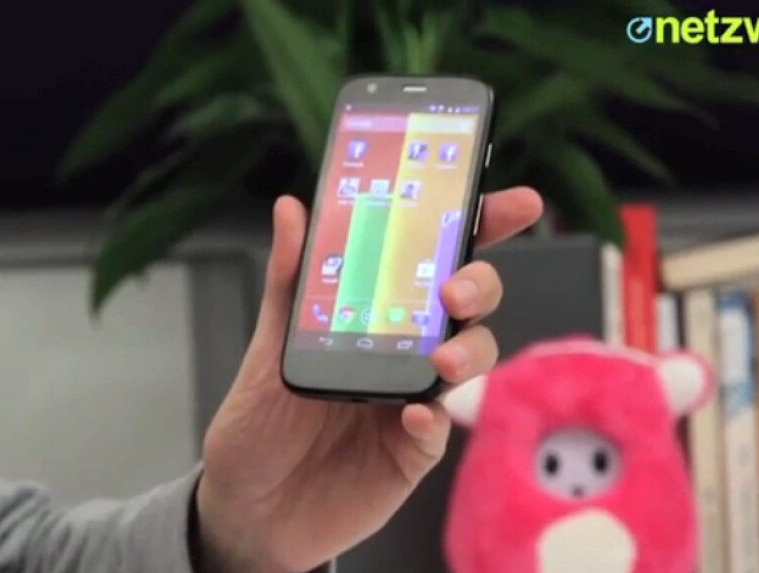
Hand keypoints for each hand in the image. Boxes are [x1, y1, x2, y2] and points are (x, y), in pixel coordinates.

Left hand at [195, 187, 543, 571]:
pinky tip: (415, 415)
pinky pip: (438, 430)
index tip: (511, 203)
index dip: (477, 226)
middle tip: (457, 290)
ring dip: (466, 352)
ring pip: (468, 360)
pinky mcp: (411, 450)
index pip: (432, 259)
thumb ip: (289, 281)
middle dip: (479, 284)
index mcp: (374, 314)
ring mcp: (412, 399)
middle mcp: (402, 350)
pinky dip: (434, 419)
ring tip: (441, 361)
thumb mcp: (266, 348)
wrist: (246, 508)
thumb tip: (292, 211)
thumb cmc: (258, 425)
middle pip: (465, 304)